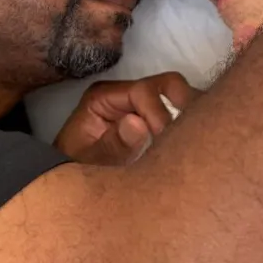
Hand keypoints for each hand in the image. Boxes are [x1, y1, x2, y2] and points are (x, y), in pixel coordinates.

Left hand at [54, 72, 199, 165]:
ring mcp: (138, 105)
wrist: (70, 178)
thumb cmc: (75, 167)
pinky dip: (187, 123)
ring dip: (189, 115)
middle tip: (189, 138)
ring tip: (192, 142)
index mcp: (104, 96)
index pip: (143, 92)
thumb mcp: (89, 162)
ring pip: (176, 96)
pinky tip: (190, 144)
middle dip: (184, 106)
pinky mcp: (150, 118)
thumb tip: (138, 123)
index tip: (166, 143)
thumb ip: (112, 145)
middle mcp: (124, 94)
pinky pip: (175, 112)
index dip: (159, 114)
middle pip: (166, 85)